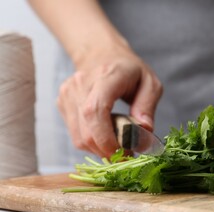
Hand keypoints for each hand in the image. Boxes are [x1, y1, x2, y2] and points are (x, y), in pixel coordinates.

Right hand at [57, 41, 162, 157]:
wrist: (101, 52)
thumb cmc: (129, 69)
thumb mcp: (150, 83)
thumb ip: (148, 107)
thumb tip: (144, 131)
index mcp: (106, 76)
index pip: (95, 111)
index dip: (107, 139)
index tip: (125, 153)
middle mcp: (81, 84)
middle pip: (86, 131)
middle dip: (107, 151)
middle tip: (127, 155)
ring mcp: (68, 94)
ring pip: (78, 138)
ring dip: (100, 149)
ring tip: (118, 144)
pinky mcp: (62, 103)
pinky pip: (75, 134)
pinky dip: (92, 142)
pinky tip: (105, 135)